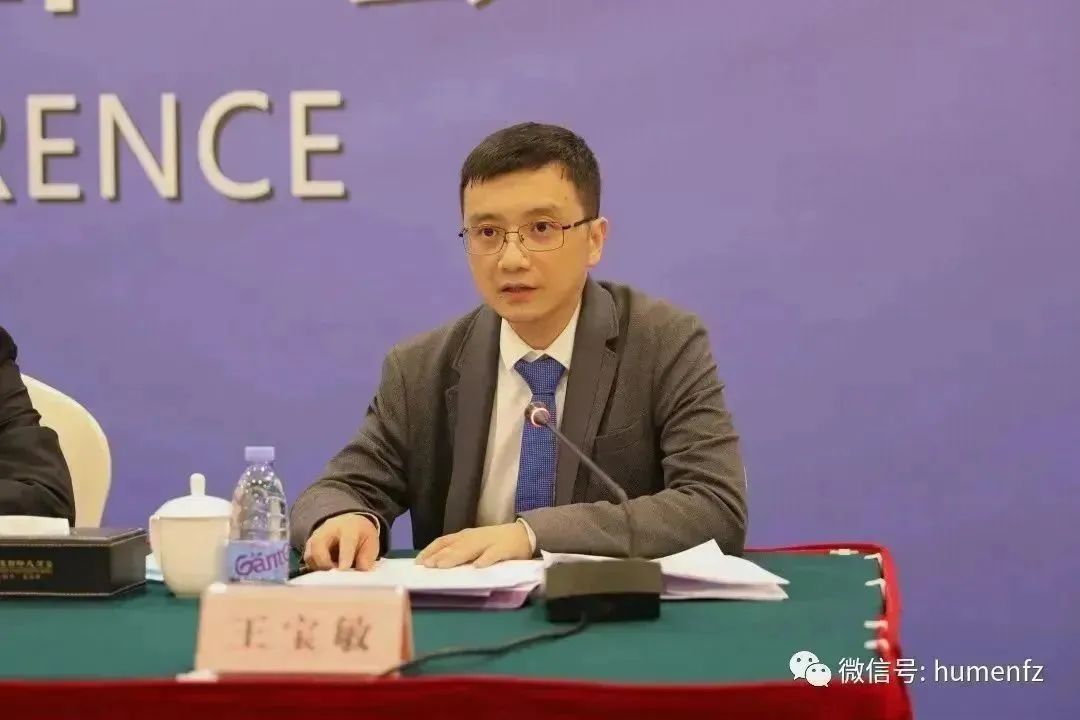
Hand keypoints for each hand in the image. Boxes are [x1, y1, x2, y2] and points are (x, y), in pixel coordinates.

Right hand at [304, 513, 379, 570]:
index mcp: (349, 527)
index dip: (344, 557)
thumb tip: (359, 571)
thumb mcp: (371, 543)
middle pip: (319, 545)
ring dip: (320, 568)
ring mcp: (316, 536)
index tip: (343, 570)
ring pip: (310, 555)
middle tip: (336, 575)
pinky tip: (327, 569)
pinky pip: (307, 559)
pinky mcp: (309, 544)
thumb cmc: (362, 535)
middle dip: (325, 564)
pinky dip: (316, 568)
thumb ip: (366, 558)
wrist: (351, 523)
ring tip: (333, 571)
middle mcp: (329, 529)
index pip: (346, 542)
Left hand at [416, 523, 531, 568]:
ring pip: (470, 549)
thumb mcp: (474, 543)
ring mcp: (489, 542)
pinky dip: (486, 560)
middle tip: (427, 566)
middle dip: (440, 556)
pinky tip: (478, 566)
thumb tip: (435, 563)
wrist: (523, 534)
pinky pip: (494, 554)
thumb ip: (459, 551)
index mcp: (465, 536)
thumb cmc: (494, 541)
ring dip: (455, 557)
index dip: (430, 550)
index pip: (443, 541)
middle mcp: (474, 537)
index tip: (418, 562)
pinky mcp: (504, 549)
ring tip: (443, 566)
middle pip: (454, 546)